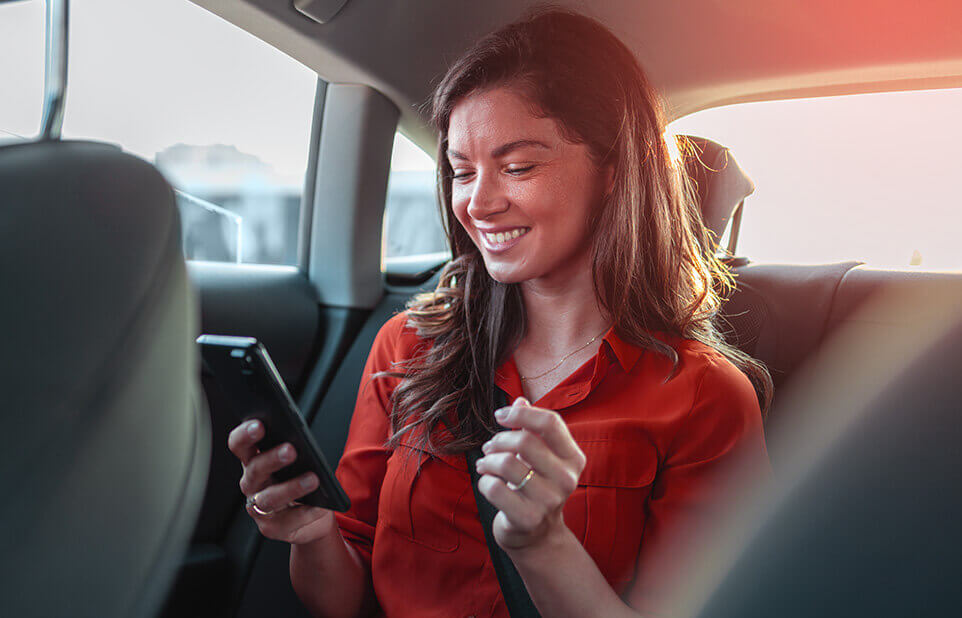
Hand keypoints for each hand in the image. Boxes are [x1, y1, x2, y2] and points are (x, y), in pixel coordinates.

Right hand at [228, 419, 335, 544]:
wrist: (312, 514)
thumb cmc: (301, 477)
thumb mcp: (299, 459)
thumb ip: (295, 446)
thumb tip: (303, 439)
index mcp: (253, 460)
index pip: (240, 445)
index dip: (245, 435)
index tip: (259, 425)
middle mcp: (251, 483)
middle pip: (255, 469)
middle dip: (271, 458)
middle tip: (291, 450)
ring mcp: (257, 507)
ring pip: (269, 498)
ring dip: (291, 487)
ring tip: (312, 479)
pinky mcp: (270, 528)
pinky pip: (287, 521)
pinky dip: (306, 512)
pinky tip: (320, 505)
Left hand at [474, 397, 586, 550]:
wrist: (537, 535)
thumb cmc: (535, 487)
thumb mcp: (539, 456)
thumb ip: (531, 429)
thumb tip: (520, 400)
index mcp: (573, 458)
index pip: (550, 423)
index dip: (521, 414)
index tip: (501, 416)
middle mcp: (567, 479)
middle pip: (525, 442)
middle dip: (499, 440)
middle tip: (489, 447)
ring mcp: (549, 501)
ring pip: (507, 464)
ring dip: (488, 461)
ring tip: (485, 465)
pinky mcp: (528, 518)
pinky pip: (495, 488)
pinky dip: (484, 482)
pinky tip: (487, 483)